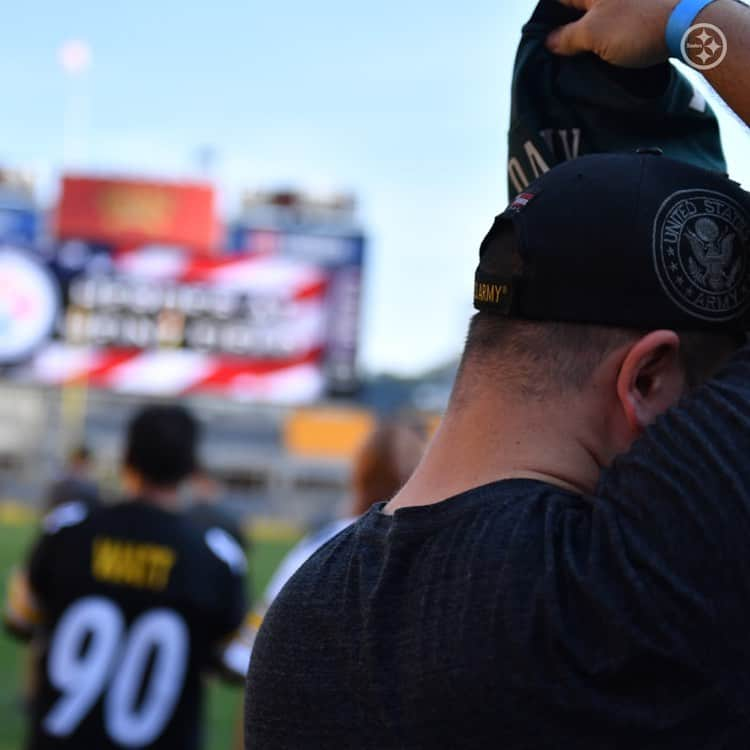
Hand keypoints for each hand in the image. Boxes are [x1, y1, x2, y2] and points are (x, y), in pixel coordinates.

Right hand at [546, 0, 680, 67]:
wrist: (690, 23)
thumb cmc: (635, 26)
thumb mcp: (592, 35)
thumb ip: (566, 37)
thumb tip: (548, 41)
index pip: (558, 1)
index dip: (548, 21)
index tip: (544, 42)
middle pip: (580, 6)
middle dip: (568, 27)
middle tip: (560, 53)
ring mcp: (629, 0)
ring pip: (599, 13)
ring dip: (589, 33)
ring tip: (582, 56)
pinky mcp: (645, 8)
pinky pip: (617, 17)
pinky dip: (609, 32)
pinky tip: (606, 50)